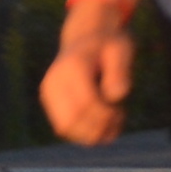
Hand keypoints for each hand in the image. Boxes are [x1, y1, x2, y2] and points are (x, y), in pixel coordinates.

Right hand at [38, 7, 140, 145]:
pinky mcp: (50, 103)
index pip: (85, 103)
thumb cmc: (109, 45)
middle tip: (118, 119)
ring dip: (91, 133)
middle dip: (98, 127)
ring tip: (113, 124)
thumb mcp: (121, 49)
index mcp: (71, 67)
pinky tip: (103, 125)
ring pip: (65, 128)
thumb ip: (120, 71)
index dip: (105, 115)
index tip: (121, 112)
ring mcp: (48, 94)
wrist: (86, 38)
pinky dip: (83, 133)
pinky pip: (63, 127)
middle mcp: (53, 82)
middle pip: (71, 120)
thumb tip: (117, 96)